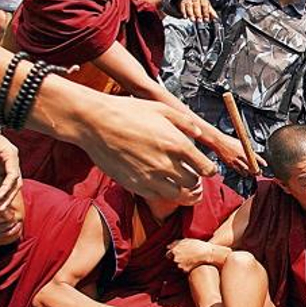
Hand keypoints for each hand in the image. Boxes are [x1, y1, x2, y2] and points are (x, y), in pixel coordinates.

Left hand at [0, 123, 21, 211]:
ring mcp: (8, 163)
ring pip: (12, 183)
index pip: (13, 173)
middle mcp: (12, 159)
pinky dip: (2, 191)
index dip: (6, 187)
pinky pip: (5, 181)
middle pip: (16, 181)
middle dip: (9, 195)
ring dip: (6, 195)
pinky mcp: (1, 167)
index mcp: (10, 153)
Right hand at [64, 93, 217, 200]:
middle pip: (194, 183)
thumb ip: (184, 122)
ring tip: (180, 183)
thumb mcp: (161, 108)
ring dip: (182, 191)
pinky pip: (158, 197)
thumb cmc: (127, 112)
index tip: (206, 168)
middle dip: (196, 179)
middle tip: (191, 174)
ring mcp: (151, 177)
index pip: (207, 169)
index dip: (209, 169)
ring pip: (179, 196)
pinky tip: (161, 184)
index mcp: (178, 144)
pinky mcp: (136, 186)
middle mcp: (167, 164)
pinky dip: (164, 193)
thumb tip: (199, 133)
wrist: (96, 123)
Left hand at [167, 238, 224, 271]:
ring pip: (178, 265)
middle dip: (177, 258)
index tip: (178, 253)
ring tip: (190, 259)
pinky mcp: (185, 271)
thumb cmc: (197, 245)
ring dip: (182, 263)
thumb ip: (175, 243)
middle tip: (185, 255)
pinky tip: (192, 262)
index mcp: (174, 251)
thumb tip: (168, 247)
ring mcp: (180, 266)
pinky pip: (183, 269)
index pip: (168, 255)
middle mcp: (175, 259)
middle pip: (172, 260)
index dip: (172, 254)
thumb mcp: (186, 240)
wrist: (208, 253)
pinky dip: (187, 267)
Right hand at [179, 0, 217, 23]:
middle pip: (197, 5)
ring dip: (191, 14)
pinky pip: (182, 7)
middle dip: (198, 14)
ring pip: (189, 6)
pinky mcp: (182, 2)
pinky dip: (184, 12)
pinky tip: (185, 17)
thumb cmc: (199, 3)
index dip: (206, 13)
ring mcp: (188, 0)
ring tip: (192, 20)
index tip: (206, 20)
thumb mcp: (206, 6)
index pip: (205, 5)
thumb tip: (216, 18)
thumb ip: (211, 12)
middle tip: (199, 21)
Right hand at [196, 121, 265, 175]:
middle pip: (252, 166)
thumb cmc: (229, 140)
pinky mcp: (230, 164)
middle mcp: (241, 155)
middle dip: (257, 170)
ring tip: (252, 174)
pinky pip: (238, 170)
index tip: (265, 165)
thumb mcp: (241, 143)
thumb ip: (246, 149)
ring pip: (246, 170)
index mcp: (245, 149)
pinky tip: (244, 173)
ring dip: (250, 173)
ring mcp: (236, 160)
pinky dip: (242, 172)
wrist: (218, 142)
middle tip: (259, 172)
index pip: (256, 157)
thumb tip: (252, 154)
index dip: (261, 162)